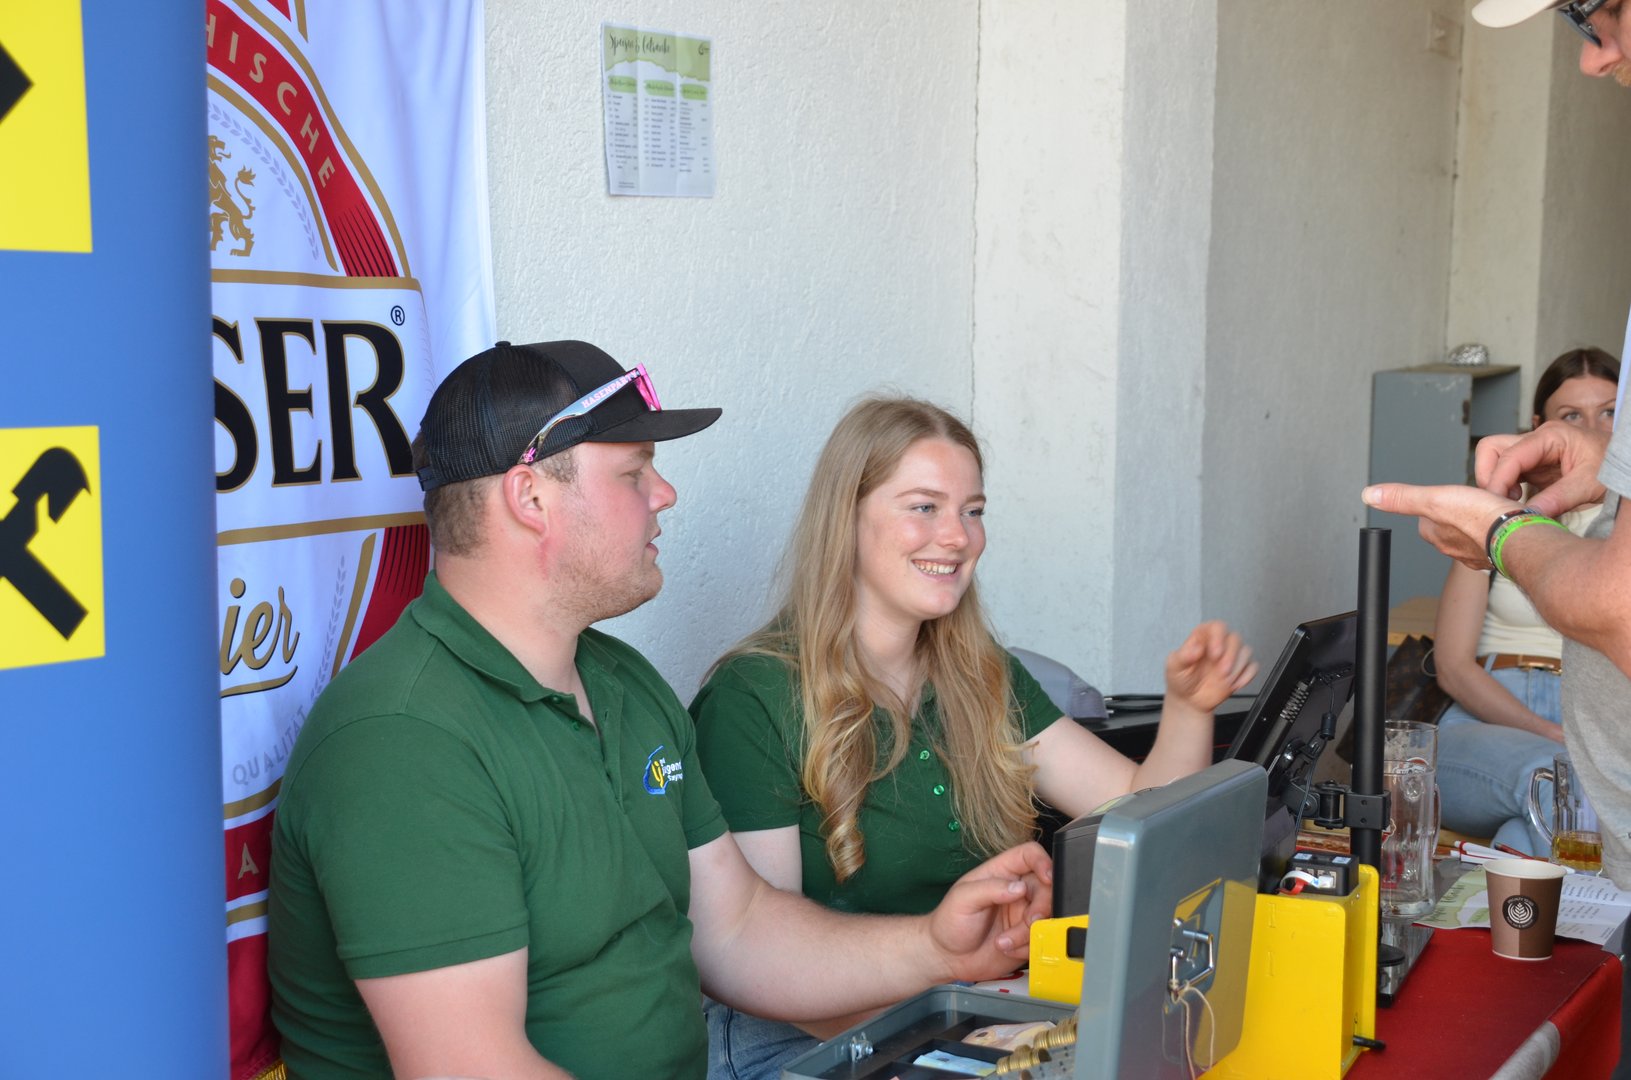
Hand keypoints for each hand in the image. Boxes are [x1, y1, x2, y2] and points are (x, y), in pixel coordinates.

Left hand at [927, 841, 1051, 981]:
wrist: (947, 958)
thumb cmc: (949, 922)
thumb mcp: (963, 899)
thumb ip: (991, 889)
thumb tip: (1019, 887)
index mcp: (1001, 873)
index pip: (1029, 855)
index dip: (1043, 861)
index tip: (1048, 877)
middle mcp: (1016, 891)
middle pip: (1047, 888)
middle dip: (1041, 907)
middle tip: (1029, 921)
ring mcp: (1023, 914)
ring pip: (1047, 917)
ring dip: (1029, 933)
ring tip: (1004, 942)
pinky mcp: (1027, 937)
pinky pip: (1042, 940)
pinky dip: (1028, 947)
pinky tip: (1007, 948)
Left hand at [1164, 621, 1256, 714]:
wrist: (1189, 701)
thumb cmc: (1180, 679)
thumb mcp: (1174, 667)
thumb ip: (1183, 656)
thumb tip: (1195, 648)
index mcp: (1202, 638)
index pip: (1216, 627)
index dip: (1219, 637)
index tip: (1215, 653)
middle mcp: (1218, 645)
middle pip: (1235, 638)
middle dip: (1230, 655)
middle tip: (1222, 670)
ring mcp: (1230, 658)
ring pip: (1245, 651)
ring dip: (1238, 666)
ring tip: (1225, 679)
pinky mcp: (1239, 671)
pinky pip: (1252, 667)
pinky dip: (1246, 676)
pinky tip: (1234, 684)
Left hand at [1361, 482, 1518, 569]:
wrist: (1522, 535)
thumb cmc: (1482, 518)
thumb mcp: (1434, 499)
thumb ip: (1403, 498)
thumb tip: (1370, 495)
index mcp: (1437, 536)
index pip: (1426, 520)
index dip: (1434, 505)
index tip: (1444, 498)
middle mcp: (1455, 549)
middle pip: (1450, 526)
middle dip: (1457, 514)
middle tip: (1469, 502)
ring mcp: (1480, 553)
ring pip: (1473, 533)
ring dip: (1478, 522)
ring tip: (1488, 509)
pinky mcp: (1501, 553)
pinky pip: (1495, 539)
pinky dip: (1497, 530)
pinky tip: (1505, 521)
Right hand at [1474, 423, 1607, 516]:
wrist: (1626, 464)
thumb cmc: (1614, 466)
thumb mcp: (1590, 484)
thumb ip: (1557, 499)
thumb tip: (1526, 516)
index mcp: (1550, 436)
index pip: (1508, 455)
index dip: (1497, 480)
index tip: (1496, 505)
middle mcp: (1537, 440)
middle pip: (1492, 449)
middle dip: (1490, 476)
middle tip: (1502, 502)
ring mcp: (1534, 452)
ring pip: (1495, 461)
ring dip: (1496, 483)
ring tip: (1512, 503)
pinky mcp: (1534, 467)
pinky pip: (1508, 474)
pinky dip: (1506, 489)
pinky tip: (1519, 503)